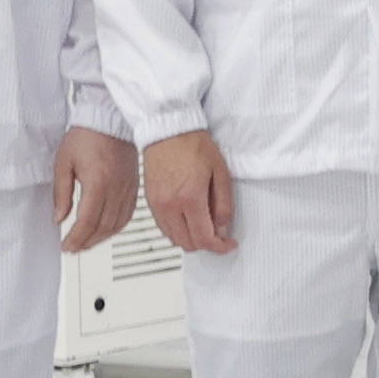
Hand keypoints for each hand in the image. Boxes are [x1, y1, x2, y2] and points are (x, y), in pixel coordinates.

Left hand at [56, 128, 139, 256]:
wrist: (109, 119)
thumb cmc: (87, 135)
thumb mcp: (63, 162)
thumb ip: (61, 193)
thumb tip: (59, 217)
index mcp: (98, 181)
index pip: (87, 221)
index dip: (76, 238)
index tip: (66, 245)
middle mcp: (117, 187)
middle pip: (103, 227)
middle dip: (86, 242)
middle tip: (74, 248)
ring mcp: (128, 188)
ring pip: (117, 224)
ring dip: (101, 238)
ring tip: (87, 243)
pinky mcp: (134, 186)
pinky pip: (128, 214)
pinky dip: (116, 227)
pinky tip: (106, 230)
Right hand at [142, 129, 234, 255]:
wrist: (168, 130)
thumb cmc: (193, 145)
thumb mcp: (220, 173)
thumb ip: (223, 205)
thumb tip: (222, 228)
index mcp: (190, 198)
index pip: (204, 238)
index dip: (220, 247)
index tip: (228, 244)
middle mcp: (169, 205)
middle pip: (188, 244)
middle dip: (206, 244)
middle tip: (218, 234)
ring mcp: (157, 205)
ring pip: (174, 240)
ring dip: (191, 238)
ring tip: (204, 225)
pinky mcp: (150, 203)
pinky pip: (163, 229)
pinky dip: (177, 231)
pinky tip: (188, 220)